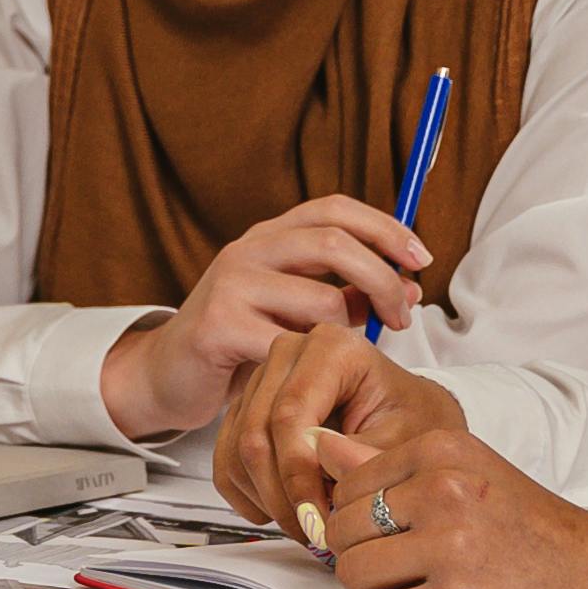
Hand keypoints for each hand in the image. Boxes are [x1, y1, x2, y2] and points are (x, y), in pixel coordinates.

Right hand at [97, 192, 434, 436]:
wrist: (166, 375)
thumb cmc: (240, 342)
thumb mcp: (295, 311)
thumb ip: (347, 296)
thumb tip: (409, 288)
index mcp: (269, 236)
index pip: (335, 209)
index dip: (385, 227)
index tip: (421, 257)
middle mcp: (248, 250)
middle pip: (334, 243)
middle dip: (382, 279)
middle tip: (402, 317)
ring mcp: (230, 285)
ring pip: (321, 301)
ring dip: (347, 334)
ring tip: (343, 358)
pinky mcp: (217, 326)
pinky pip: (290, 345)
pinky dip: (311, 365)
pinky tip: (307, 379)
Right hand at [211, 317, 410, 530]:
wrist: (408, 417)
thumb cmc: (412, 421)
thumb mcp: (409, 440)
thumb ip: (369, 456)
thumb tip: (329, 466)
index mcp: (331, 348)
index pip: (291, 414)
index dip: (298, 474)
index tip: (318, 519)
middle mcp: (289, 354)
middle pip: (256, 433)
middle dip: (281, 495)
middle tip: (312, 532)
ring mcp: (263, 379)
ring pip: (237, 449)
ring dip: (266, 499)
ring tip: (306, 524)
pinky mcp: (247, 407)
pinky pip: (226, 456)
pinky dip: (247, 494)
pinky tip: (279, 512)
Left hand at [319, 399, 587, 588]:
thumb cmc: (540, 537)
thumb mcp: (471, 478)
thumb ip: (391, 467)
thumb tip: (320, 445)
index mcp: (443, 449)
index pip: (346, 484)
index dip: (357, 520)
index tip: (391, 538)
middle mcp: (444, 488)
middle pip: (342, 530)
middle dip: (360, 559)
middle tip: (403, 574)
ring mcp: (450, 544)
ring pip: (352, 574)